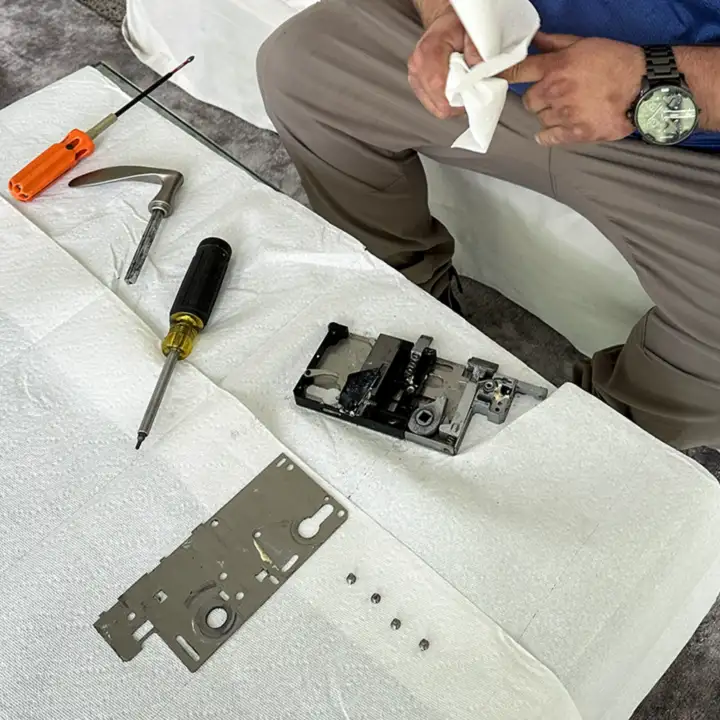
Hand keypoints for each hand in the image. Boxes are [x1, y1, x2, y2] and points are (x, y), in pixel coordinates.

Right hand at [408, 9, 481, 118]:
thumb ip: (476, 50)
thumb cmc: (455, 27)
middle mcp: (417, 65)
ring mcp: (415, 77)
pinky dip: (447, 101)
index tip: (471, 98)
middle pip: (437, 102)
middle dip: (457, 102)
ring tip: (462, 87)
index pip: (437, 86)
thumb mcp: (472, 31)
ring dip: (452, 102)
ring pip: (436, 107)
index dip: (455, 99)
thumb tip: (479, 70)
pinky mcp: (417, 86)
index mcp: (429, 50)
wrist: (444, 25)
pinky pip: (434, 105)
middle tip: (471, 90)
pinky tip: (454, 89)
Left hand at [501, 32, 644, 145]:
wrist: (644, 86)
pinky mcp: (574, 134)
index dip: (503, 74)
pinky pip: (546, 138)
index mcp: (556, 67)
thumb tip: (531, 40)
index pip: (517, 71)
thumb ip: (555, 44)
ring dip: (548, 114)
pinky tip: (557, 128)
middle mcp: (555, 91)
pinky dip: (548, 135)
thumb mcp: (585, 44)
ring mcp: (563, 115)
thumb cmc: (616, 61)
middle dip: (538, 97)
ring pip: (540, 118)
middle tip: (554, 94)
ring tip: (568, 107)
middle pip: (528, 101)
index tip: (493, 76)